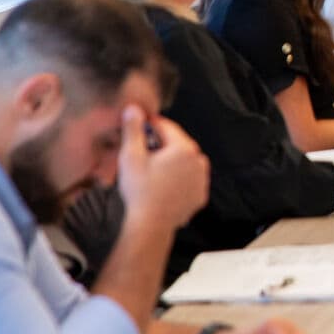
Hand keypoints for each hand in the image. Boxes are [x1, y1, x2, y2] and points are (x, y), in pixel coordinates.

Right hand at [116, 106, 208, 230]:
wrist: (150, 224)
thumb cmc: (140, 191)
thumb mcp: (131, 156)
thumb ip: (133, 130)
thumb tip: (134, 109)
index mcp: (184, 148)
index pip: (167, 127)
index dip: (150, 125)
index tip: (139, 126)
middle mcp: (199, 161)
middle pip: (177, 144)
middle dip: (159, 145)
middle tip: (141, 152)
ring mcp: (202, 179)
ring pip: (183, 162)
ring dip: (169, 162)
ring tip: (150, 172)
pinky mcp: (200, 194)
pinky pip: (187, 179)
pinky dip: (177, 179)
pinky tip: (161, 185)